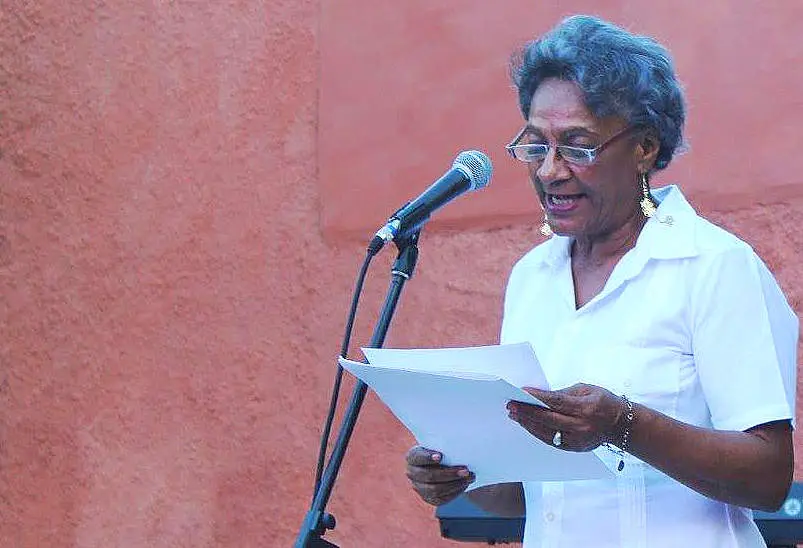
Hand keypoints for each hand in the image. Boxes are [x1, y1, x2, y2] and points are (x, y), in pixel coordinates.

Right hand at [405, 445, 474, 505]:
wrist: (443, 463)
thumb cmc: (443, 449)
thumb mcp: (441, 443)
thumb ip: (445, 442)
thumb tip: (460, 438)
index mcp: (412, 457)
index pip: (418, 457)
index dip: (427, 457)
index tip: (440, 456)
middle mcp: (412, 473)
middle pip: (428, 476)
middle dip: (449, 474)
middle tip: (465, 470)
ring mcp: (419, 487)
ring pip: (435, 490)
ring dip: (454, 484)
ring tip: (469, 477)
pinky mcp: (428, 498)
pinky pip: (441, 499)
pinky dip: (455, 492)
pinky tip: (465, 484)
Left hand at [506, 383, 624, 451]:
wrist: (620, 424)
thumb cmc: (603, 401)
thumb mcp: (586, 389)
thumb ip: (563, 393)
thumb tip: (539, 396)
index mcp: (586, 408)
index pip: (556, 402)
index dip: (537, 397)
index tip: (521, 392)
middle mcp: (582, 426)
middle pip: (548, 419)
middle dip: (527, 412)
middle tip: (511, 405)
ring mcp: (578, 440)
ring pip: (547, 433)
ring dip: (528, 424)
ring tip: (515, 415)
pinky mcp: (575, 448)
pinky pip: (552, 441)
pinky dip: (538, 433)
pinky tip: (527, 425)